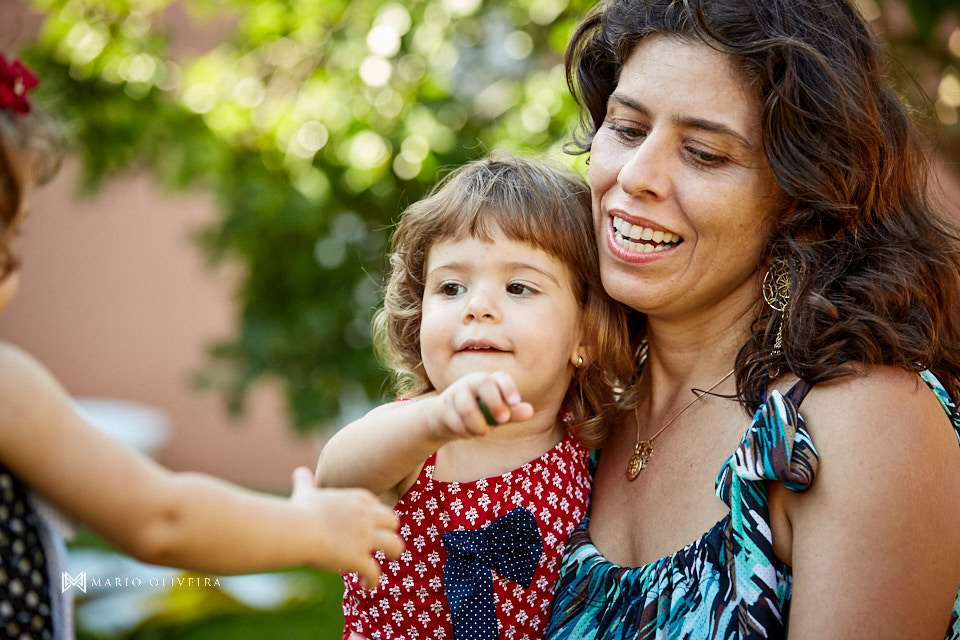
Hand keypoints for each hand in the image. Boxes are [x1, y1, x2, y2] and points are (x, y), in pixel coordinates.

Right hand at [289, 467, 402, 587]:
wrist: (298, 530)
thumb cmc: (300, 512)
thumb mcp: (307, 493)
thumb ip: (306, 482)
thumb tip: (299, 472)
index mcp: (357, 499)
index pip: (377, 505)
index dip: (375, 516)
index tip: (370, 524)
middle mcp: (366, 516)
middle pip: (392, 521)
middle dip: (391, 530)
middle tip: (387, 540)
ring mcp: (365, 537)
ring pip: (394, 544)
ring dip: (394, 553)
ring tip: (390, 560)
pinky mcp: (358, 558)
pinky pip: (374, 572)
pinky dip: (373, 581)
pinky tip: (366, 586)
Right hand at [426, 371, 534, 439]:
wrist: (445, 421)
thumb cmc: (478, 414)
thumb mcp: (496, 415)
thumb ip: (512, 413)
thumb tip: (530, 412)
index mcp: (489, 381)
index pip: (500, 378)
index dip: (508, 388)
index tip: (515, 402)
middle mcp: (472, 382)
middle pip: (484, 384)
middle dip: (494, 402)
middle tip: (503, 420)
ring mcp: (455, 393)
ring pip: (468, 408)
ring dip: (478, 425)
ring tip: (482, 431)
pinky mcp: (442, 407)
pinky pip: (456, 422)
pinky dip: (465, 431)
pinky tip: (466, 431)